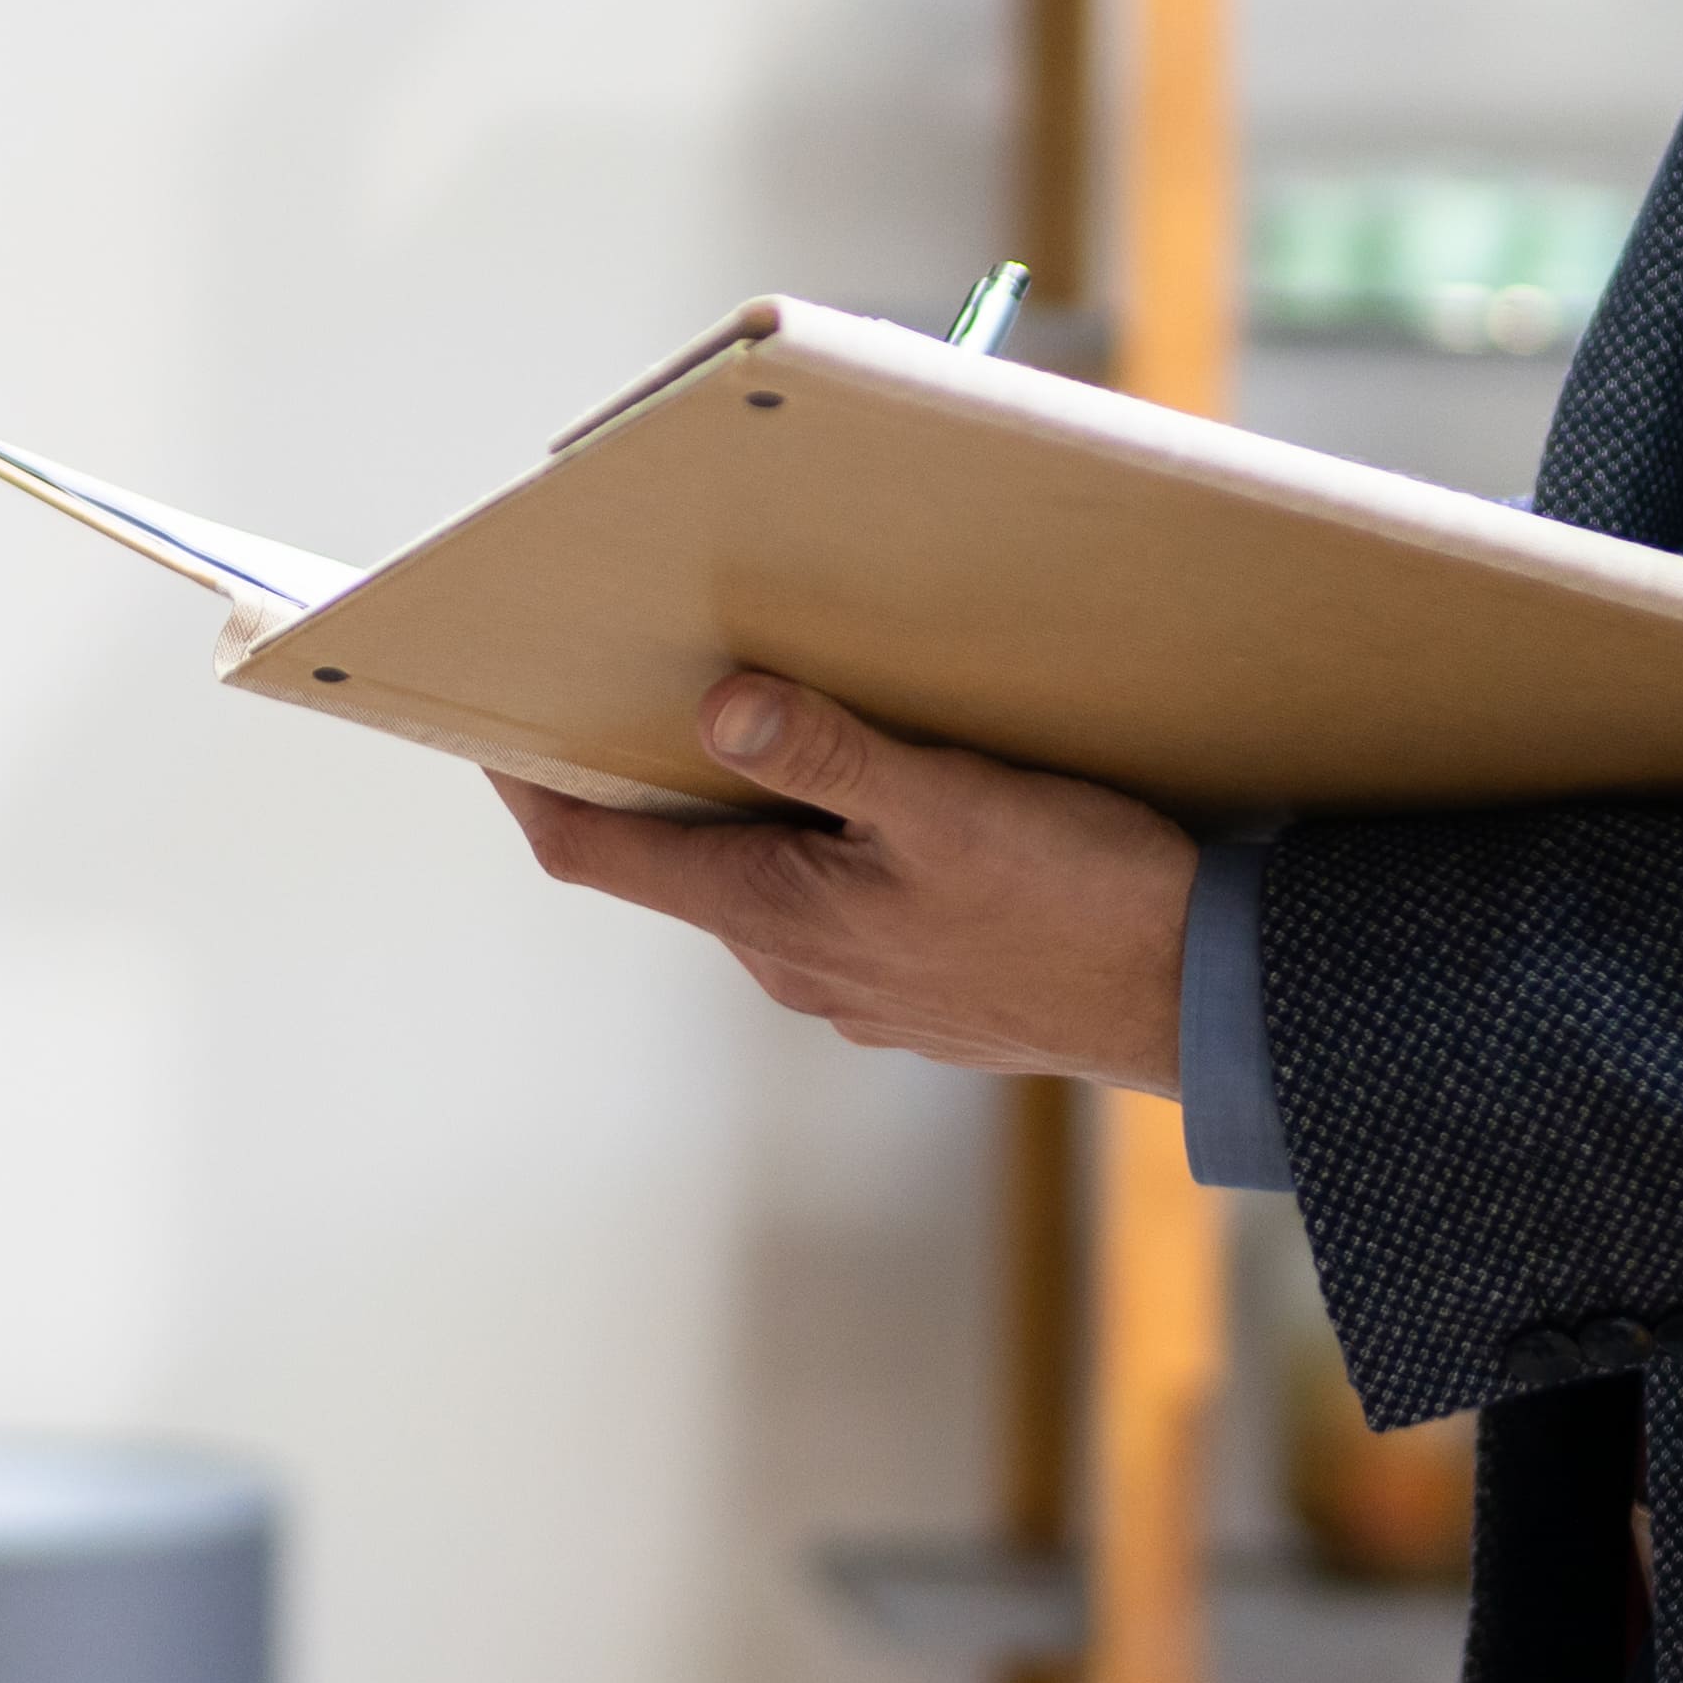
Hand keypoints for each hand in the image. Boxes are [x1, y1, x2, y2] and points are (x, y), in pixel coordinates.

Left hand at [501, 673, 1198, 1090]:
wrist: (1203, 1003)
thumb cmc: (1081, 901)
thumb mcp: (945, 801)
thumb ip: (823, 754)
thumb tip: (715, 709)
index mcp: (775, 919)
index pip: (597, 855)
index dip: (526, 784)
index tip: (480, 721)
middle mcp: (795, 968)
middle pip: (676, 862)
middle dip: (645, 778)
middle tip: (629, 679)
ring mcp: (856, 989)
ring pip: (762, 883)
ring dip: (747, 810)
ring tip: (761, 712)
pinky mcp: (917, 989)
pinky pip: (835, 906)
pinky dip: (821, 846)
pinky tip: (878, 793)